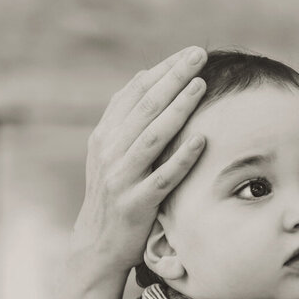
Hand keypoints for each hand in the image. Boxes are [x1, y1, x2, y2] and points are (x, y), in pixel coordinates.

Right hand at [70, 46, 209, 280]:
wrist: (97, 245)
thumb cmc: (114, 195)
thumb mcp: (112, 154)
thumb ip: (127, 119)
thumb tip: (146, 74)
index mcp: (105, 136)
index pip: (134, 93)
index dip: (163, 70)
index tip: (189, 53)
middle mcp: (110, 152)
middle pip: (145, 107)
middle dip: (173, 78)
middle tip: (199, 55)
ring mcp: (122, 177)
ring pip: (153, 136)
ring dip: (178, 109)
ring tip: (201, 86)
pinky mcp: (136, 203)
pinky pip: (163, 177)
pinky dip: (182, 157)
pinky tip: (201, 140)